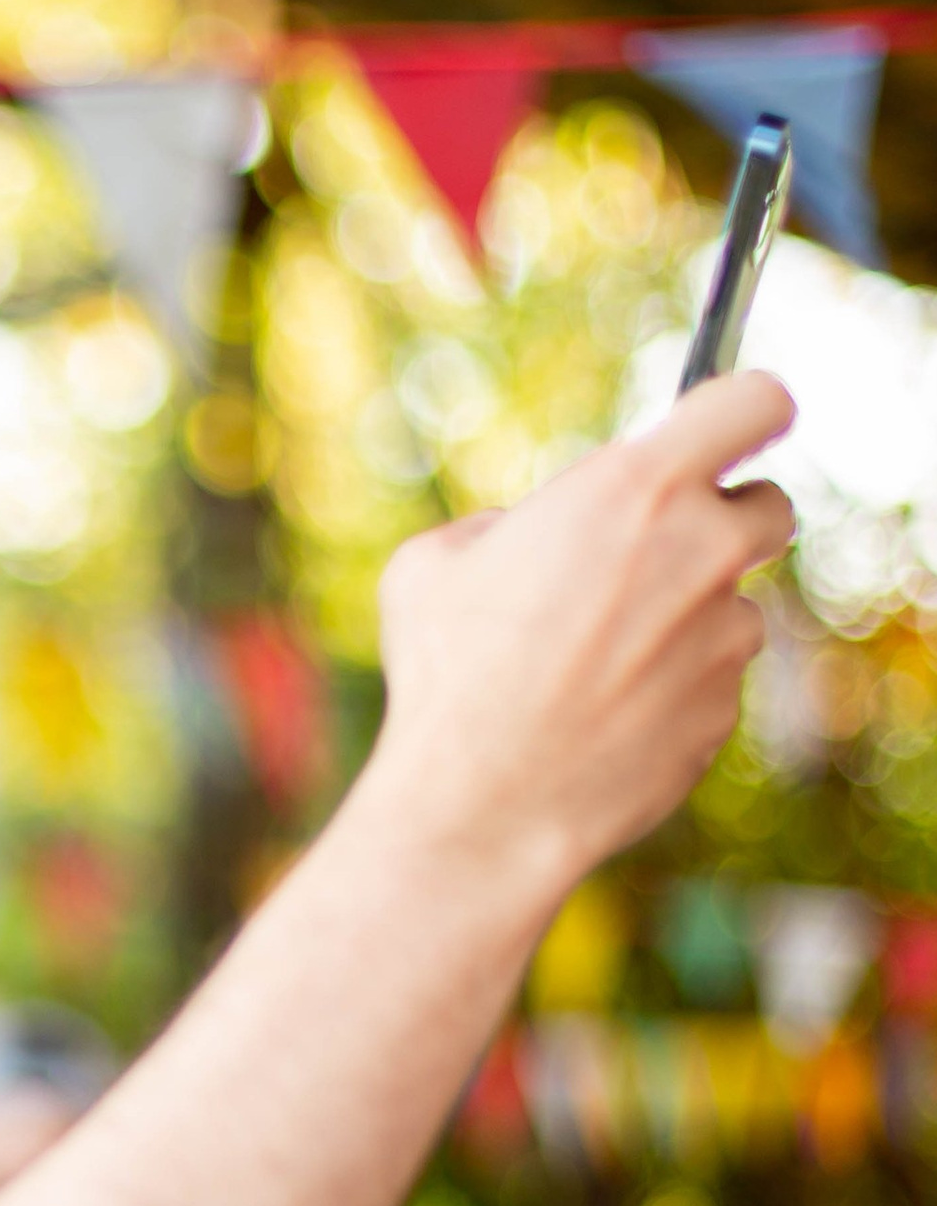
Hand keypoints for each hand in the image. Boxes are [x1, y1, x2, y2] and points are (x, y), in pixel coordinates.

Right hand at [369, 370, 795, 893]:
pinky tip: (599, 714)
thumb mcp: (433, 562)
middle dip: (723, 520)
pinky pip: (711, 679)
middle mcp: (701, 552)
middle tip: (653, 554)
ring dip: (683, 617)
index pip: (757, 401)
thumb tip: (529, 534)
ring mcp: (724, 635)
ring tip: (593, 662)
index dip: (744, 410)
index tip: (723, 429)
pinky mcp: (724, 707)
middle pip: (771, 505)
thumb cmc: (446, 676)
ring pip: (732, 603)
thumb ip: (506, 523)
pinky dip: (670, 687)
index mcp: (634, 489)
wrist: (480, 805)